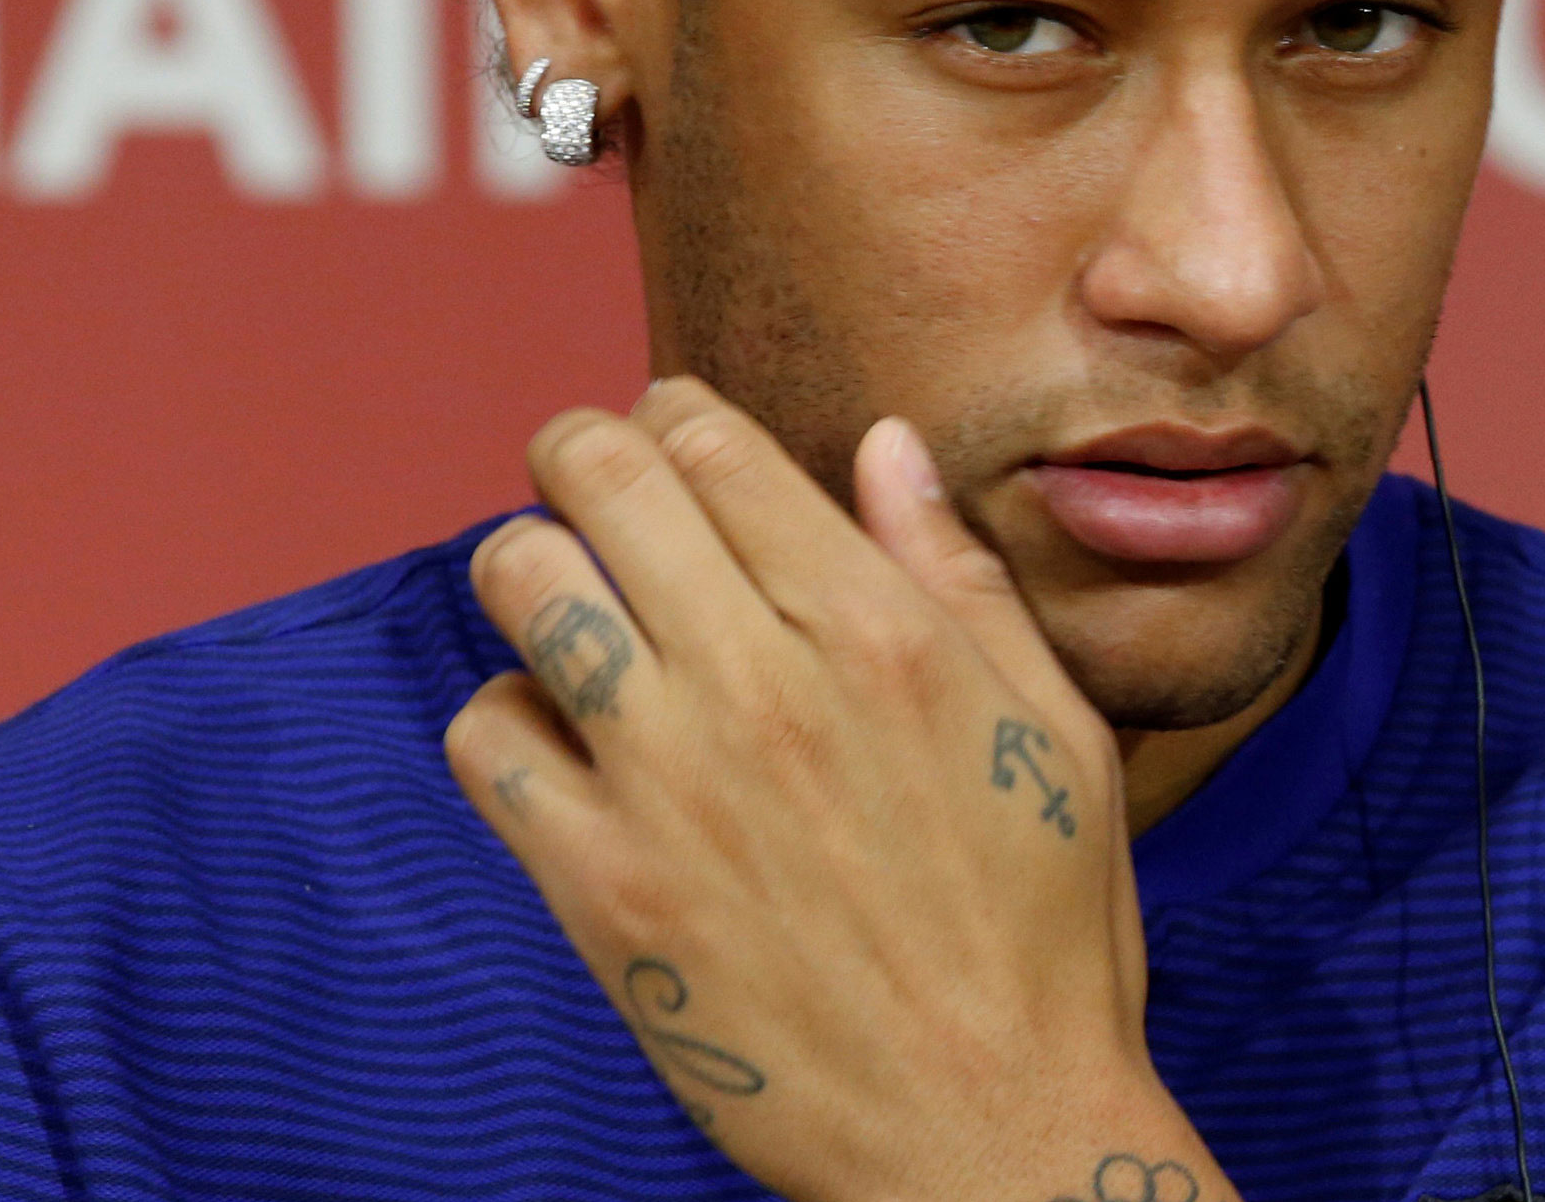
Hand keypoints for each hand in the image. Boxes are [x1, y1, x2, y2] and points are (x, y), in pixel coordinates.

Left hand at [446, 378, 1232, 1201]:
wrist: (988, 1132)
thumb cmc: (1046, 935)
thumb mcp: (1057, 730)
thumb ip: (960, 576)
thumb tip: (881, 444)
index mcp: (883, 632)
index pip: (716, 443)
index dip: (676, 414)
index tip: (673, 431)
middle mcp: (765, 682)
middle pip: (601, 475)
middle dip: (583, 450)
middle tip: (592, 480)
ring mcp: (669, 785)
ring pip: (521, 580)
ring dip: (534, 565)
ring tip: (568, 598)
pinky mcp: (602, 889)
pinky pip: (486, 737)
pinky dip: (508, 717)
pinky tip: (565, 741)